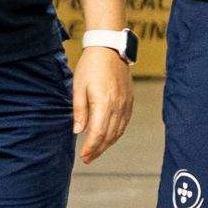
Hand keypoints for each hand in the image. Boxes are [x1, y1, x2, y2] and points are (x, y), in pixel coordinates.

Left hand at [70, 43, 133, 162]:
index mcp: (103, 104)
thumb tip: (78, 130)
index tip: (83, 156)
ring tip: (98, 151)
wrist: (109, 49)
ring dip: (108, 143)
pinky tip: (110, 136)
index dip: (91, 147)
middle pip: (109, 135)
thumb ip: (79, 111)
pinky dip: (117, 133)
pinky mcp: (129, 100)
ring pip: (119, 130)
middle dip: (99, 149)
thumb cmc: (91, 66)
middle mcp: (117, 106)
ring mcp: (125, 104)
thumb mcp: (78, 87)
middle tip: (88, 158)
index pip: (98, 133)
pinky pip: (125, 122)